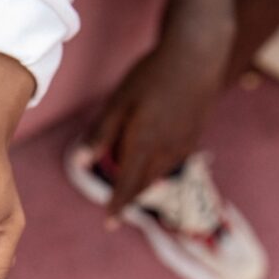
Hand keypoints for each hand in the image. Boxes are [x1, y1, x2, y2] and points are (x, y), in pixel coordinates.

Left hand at [86, 21, 232, 218]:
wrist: (198, 55)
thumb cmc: (151, 75)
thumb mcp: (118, 102)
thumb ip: (100, 135)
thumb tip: (81, 164)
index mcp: (143, 144)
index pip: (127, 186)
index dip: (117, 205)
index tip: (109, 223)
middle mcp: (166, 151)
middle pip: (144, 184)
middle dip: (129, 196)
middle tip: (116, 208)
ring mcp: (184, 144)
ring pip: (160, 174)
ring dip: (144, 183)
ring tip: (131, 187)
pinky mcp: (194, 136)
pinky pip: (172, 162)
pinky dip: (159, 169)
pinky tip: (152, 162)